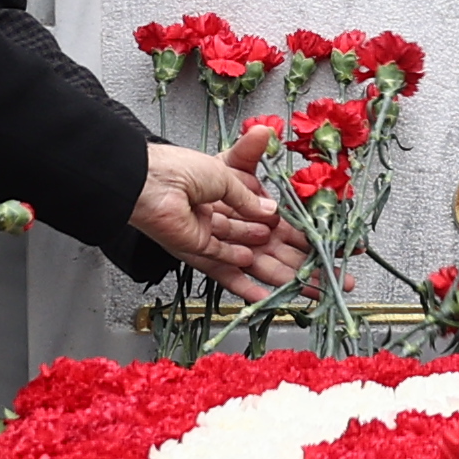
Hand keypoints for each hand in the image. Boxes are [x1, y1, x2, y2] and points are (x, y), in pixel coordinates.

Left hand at [133, 146, 298, 289]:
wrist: (152, 183)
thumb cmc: (182, 168)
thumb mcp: (228, 173)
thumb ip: (249, 197)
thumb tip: (271, 210)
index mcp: (224, 189)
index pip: (258, 211)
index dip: (281, 224)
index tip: (304, 236)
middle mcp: (216, 212)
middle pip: (254, 236)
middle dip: (281, 251)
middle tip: (307, 264)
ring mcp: (206, 233)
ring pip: (243, 256)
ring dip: (267, 268)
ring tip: (292, 279)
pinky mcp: (196, 250)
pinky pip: (222, 268)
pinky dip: (242, 280)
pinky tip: (261, 290)